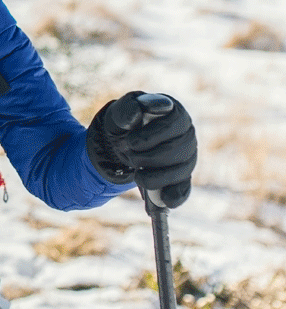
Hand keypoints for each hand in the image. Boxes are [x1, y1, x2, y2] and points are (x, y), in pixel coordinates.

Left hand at [87, 91, 195, 207]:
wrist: (122, 140)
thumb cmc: (126, 121)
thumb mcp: (121, 112)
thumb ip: (128, 107)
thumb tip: (141, 107)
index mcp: (175, 113)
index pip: (172, 125)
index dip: (150, 136)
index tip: (130, 142)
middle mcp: (187, 135)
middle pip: (176, 151)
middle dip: (147, 158)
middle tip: (129, 156)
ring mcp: (187, 157)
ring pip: (179, 172)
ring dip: (154, 177)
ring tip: (136, 174)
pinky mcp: (182, 177)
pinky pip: (183, 188)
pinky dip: (174, 196)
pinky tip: (165, 202)